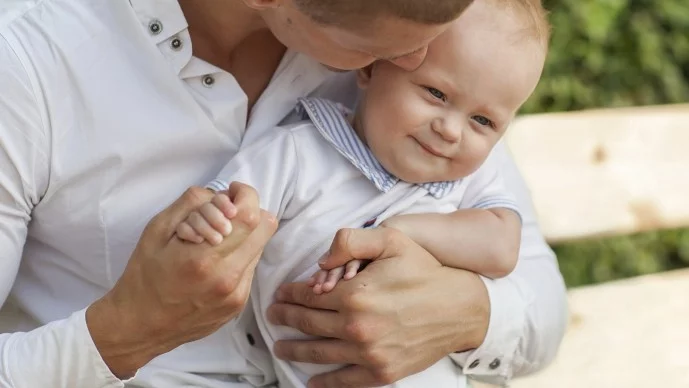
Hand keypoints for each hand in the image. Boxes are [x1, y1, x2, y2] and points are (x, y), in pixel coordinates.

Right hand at [86, 183, 276, 377]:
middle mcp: (227, 278)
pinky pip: (250, 268)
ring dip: (245, 234)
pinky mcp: (238, 305)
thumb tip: (222, 194)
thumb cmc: (144, 275)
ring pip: (260, 247)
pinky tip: (215, 261)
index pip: (249, 215)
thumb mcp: (156, 231)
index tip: (231, 192)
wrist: (140, 325)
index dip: (245, 195)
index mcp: (204, 258)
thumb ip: (190, 205)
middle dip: (249, 210)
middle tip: (227, 211)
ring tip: (217, 239)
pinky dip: (239, 256)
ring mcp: (236, 294)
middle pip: (265, 228)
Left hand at [267, 227, 489, 387]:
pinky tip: (311, 381)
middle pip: (307, 324)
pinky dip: (324, 383)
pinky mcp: (381, 372)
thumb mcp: (391, 240)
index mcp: (354, 294)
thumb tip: (320, 260)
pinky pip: (344, 381)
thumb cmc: (425, 271)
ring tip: (280, 348)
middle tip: (273, 318)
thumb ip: (351, 240)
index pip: (308, 296)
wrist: (461, 308)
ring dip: (294, 351)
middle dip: (285, 320)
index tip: (280, 295)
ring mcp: (368, 353)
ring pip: (318, 353)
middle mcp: (356, 326)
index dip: (289, 295)